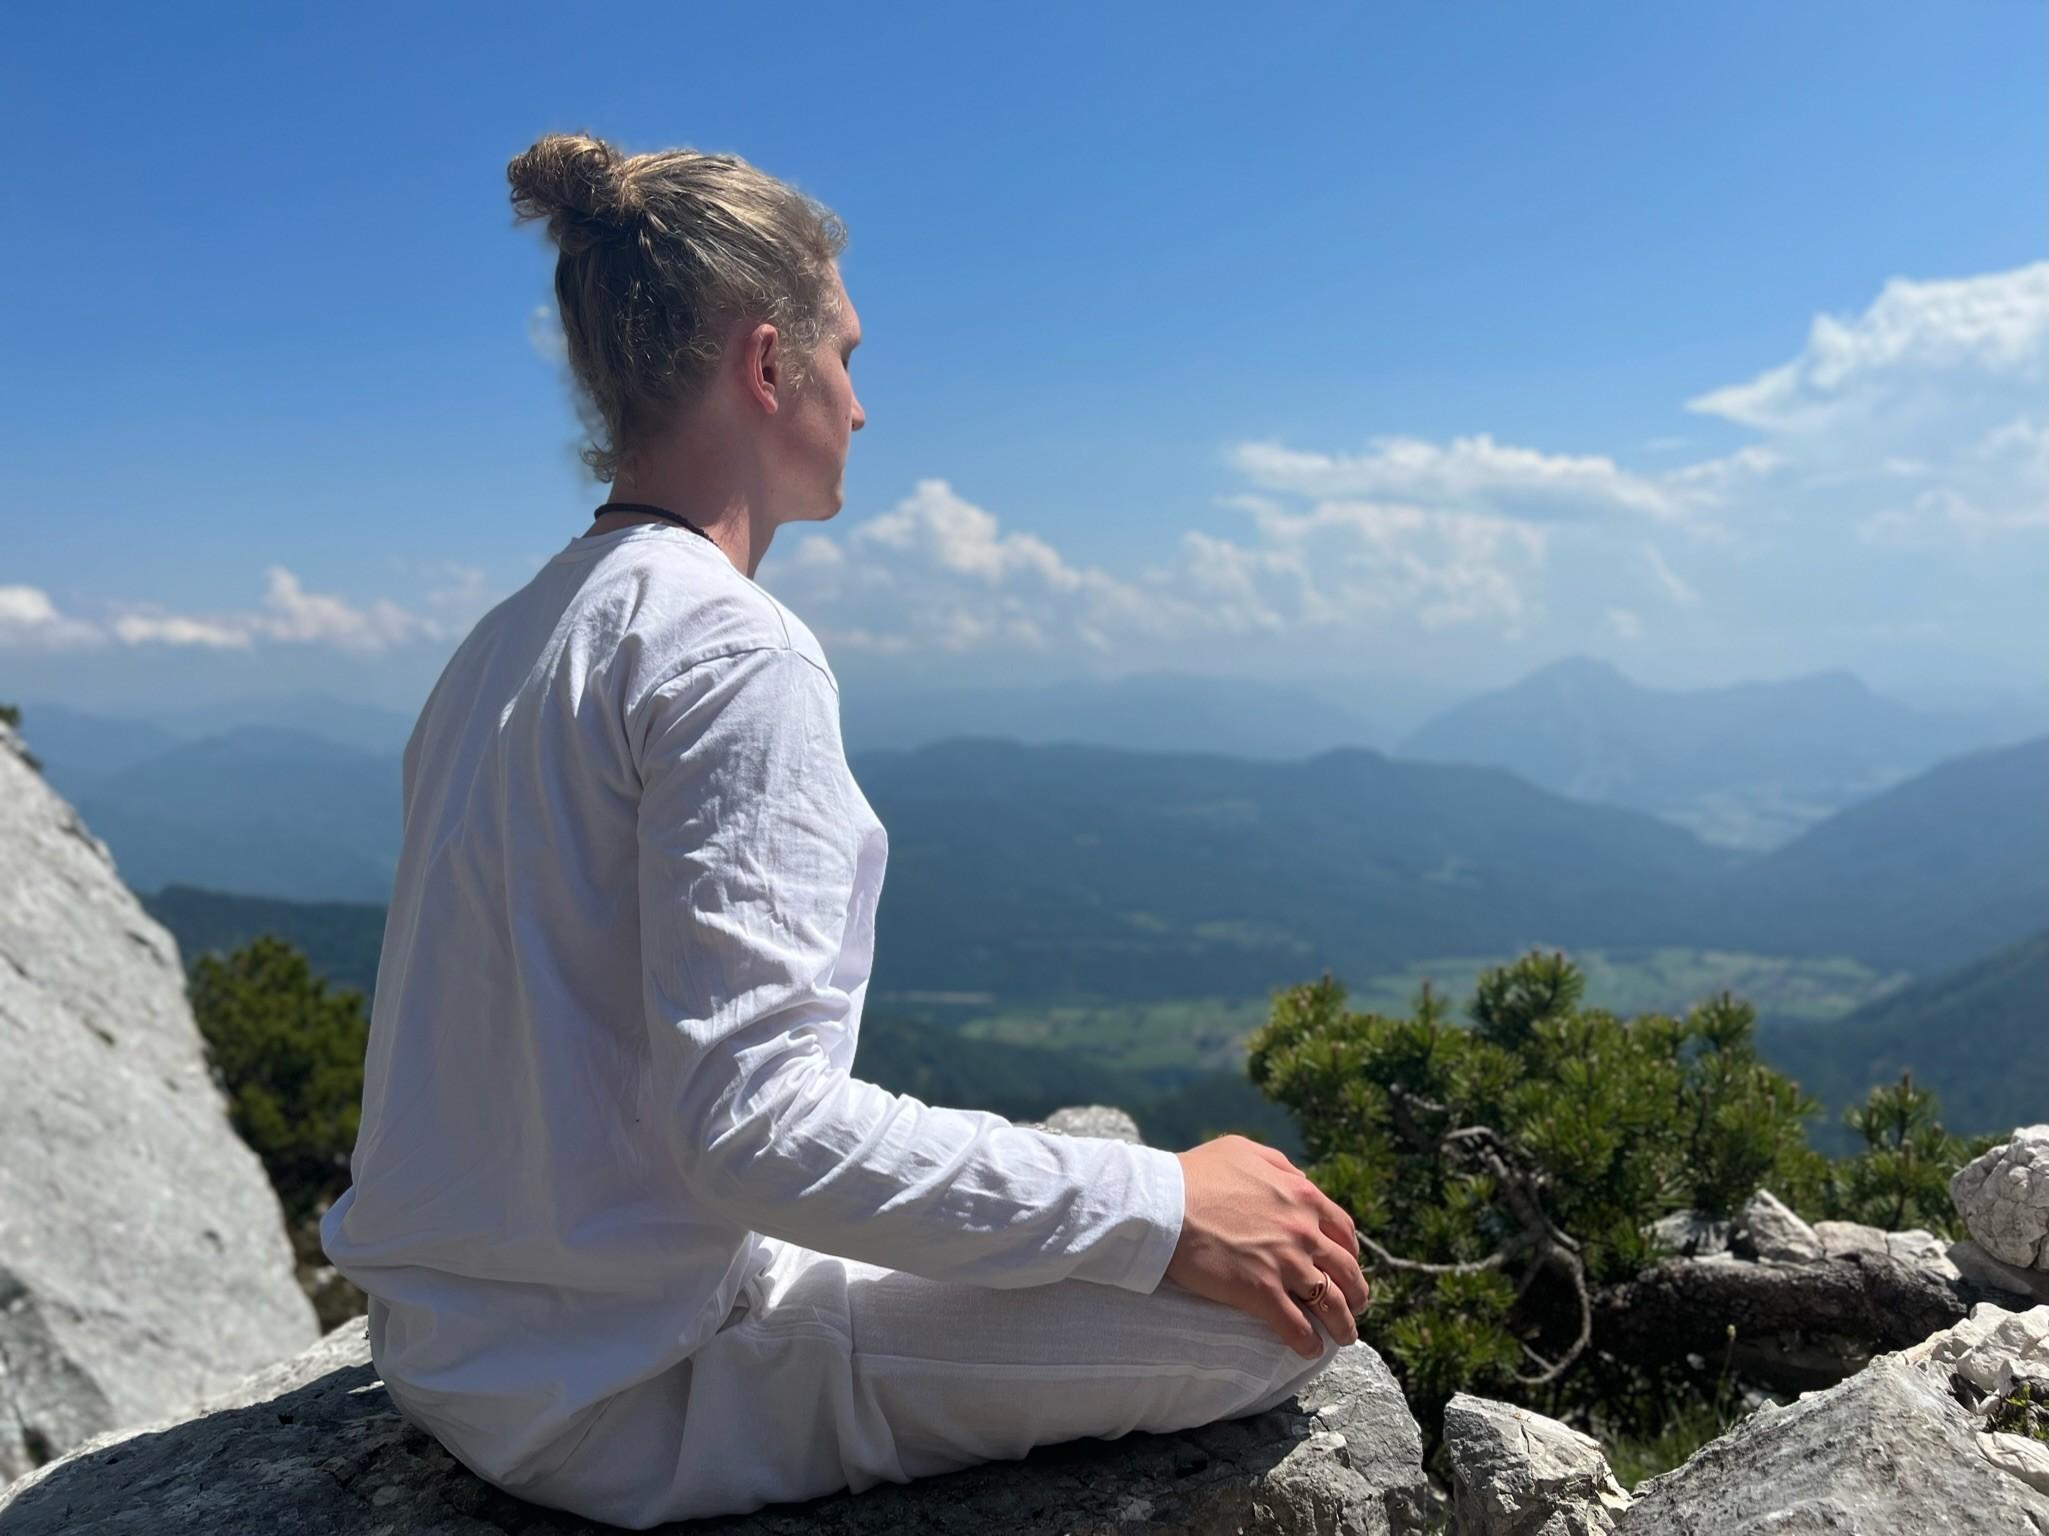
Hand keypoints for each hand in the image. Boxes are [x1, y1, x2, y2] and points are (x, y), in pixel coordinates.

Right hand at [1164, 1134, 1370, 1359]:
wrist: (1163, 1202)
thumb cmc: (1196, 1173)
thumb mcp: (1244, 1151)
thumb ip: (1279, 1165)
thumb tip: (1301, 1180)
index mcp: (1301, 1196)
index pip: (1342, 1230)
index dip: (1349, 1251)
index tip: (1346, 1264)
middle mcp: (1302, 1231)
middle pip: (1345, 1270)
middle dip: (1357, 1291)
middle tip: (1357, 1305)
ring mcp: (1285, 1263)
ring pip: (1330, 1302)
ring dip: (1343, 1324)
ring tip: (1344, 1336)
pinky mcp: (1261, 1292)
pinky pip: (1296, 1326)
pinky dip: (1307, 1342)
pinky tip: (1309, 1350)